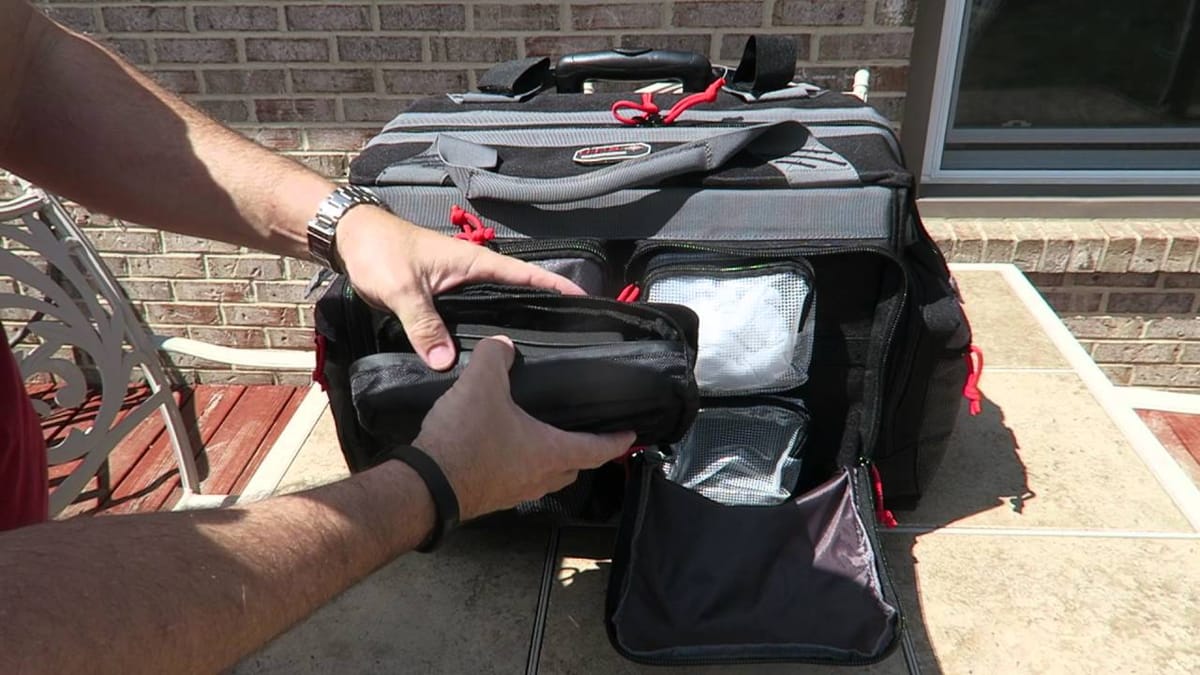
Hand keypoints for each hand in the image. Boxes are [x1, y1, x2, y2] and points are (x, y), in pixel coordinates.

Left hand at [335, 207, 583, 369]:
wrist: (351, 241)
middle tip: (574, 340)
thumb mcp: (402, 290)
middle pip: (519, 295)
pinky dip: (487, 332)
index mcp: (475, 264)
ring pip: (497, 309)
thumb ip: (424, 325)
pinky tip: (493, 356)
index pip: (526, 276)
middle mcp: (474, 275)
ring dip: (516, 325)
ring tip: (544, 353)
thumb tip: (446, 363)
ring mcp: (461, 288)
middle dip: (545, 313)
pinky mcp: (446, 300)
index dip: (556, 287)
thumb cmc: (380, 252)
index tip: (586, 302)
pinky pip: (476, 318)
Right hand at [412, 337, 634, 520]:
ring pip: (546, 477)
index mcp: (551, 452)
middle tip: (585, 433)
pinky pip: (517, 482)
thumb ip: (495, 357)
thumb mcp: (481, 384)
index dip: (617, 440)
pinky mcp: (491, 497)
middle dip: (583, 452)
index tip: (631, 435)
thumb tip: (501, 345)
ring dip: (551, 461)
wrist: (425, 486)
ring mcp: (515, 492)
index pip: (598, 449)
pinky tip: (504, 449)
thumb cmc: (465, 439)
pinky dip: (521, 467)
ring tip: (544, 437)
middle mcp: (539, 477)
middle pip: (574, 467)